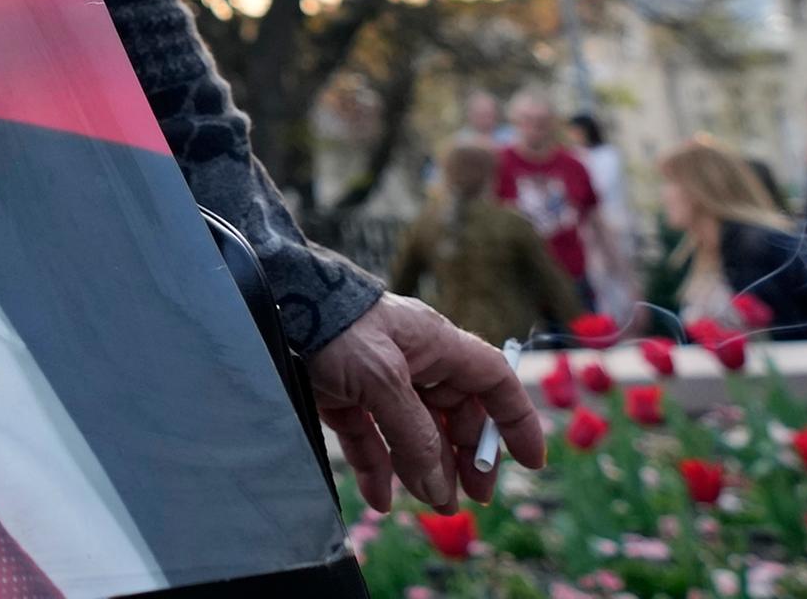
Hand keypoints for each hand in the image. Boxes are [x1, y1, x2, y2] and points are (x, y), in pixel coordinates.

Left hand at [304, 295, 542, 512]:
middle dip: (465, 457)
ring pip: (413, 431)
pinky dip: (378, 467)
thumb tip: (439, 485)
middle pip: (455, 414)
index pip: (493, 381)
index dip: (516, 420)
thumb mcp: (382, 379)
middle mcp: (412, 361)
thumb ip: (414, 433)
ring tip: (433, 505)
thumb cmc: (335, 325)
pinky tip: (381, 498)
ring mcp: (377, 378)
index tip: (531, 462)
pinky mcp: (343, 392)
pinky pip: (371, 436)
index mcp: (436, 345)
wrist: (274, 301)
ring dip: (425, 470)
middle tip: (471, 497)